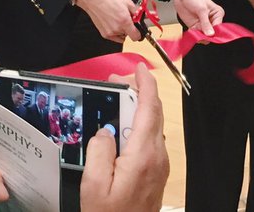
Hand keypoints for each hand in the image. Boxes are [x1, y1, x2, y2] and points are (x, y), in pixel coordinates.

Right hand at [75, 0, 141, 42]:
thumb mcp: (127, 2)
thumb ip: (137, 12)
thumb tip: (145, 16)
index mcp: (125, 21)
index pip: (136, 37)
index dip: (139, 33)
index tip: (138, 29)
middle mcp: (117, 29)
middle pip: (129, 35)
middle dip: (130, 28)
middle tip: (127, 19)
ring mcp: (110, 33)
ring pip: (122, 36)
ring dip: (123, 30)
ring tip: (117, 19)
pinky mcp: (104, 34)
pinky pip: (115, 37)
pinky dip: (116, 32)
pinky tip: (113, 22)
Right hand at [80, 65, 168, 211]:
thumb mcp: (93, 185)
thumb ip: (99, 151)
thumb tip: (105, 131)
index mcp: (142, 155)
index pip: (149, 108)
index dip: (145, 84)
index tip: (138, 68)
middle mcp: (157, 157)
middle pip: (153, 113)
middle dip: (138, 92)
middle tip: (116, 84)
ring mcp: (160, 165)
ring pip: (154, 126)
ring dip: (139, 109)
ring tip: (116, 103)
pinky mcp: (157, 173)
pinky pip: (151, 140)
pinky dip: (140, 126)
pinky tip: (123, 129)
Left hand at [164, 0, 223, 36]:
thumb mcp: (202, 10)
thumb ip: (206, 23)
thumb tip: (211, 34)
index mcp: (217, 14)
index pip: (219, 28)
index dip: (214, 33)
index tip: (208, 35)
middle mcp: (211, 20)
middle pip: (212, 34)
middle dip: (206, 35)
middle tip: (200, 31)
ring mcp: (203, 24)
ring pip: (204, 37)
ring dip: (199, 35)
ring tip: (195, 29)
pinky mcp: (195, 27)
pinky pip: (197, 36)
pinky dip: (194, 35)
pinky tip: (191, 30)